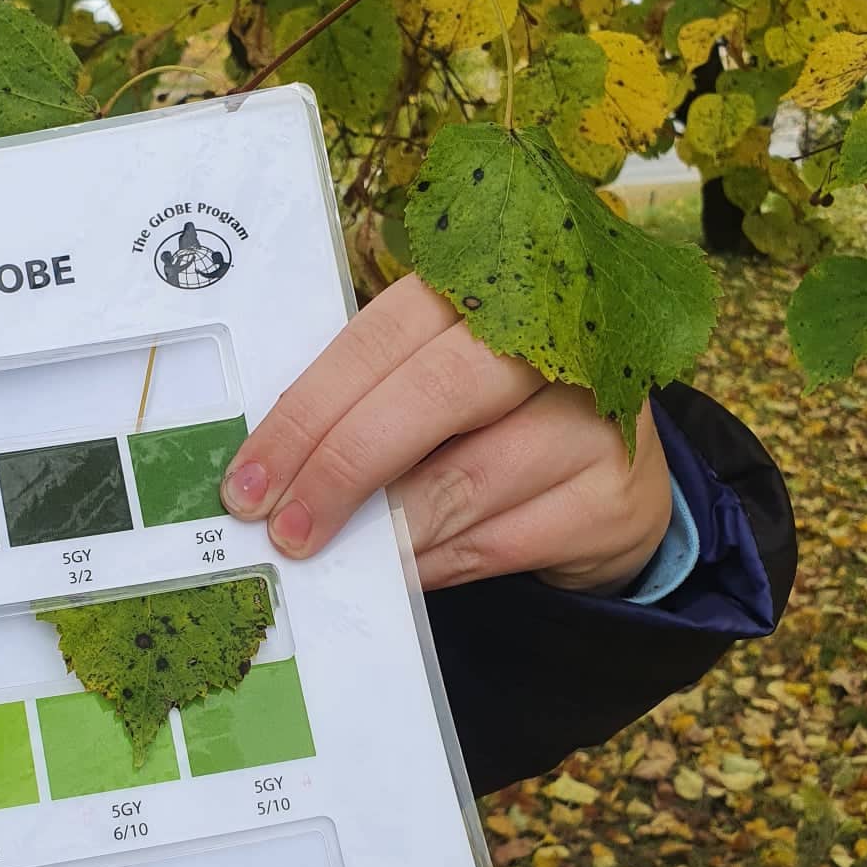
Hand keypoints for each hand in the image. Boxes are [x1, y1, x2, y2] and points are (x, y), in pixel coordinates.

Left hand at [221, 273, 672, 593]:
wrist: (614, 478)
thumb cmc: (498, 423)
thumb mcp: (436, 391)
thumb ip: (370, 408)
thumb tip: (272, 475)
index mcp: (486, 292)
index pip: (381, 338)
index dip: (308, 411)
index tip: (250, 479)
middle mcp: (552, 339)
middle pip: (431, 394)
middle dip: (342, 468)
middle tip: (287, 530)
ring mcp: (595, 415)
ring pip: (464, 477)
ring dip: (383, 529)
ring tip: (334, 557)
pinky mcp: (616, 496)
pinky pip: (500, 541)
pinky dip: (435, 564)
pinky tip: (399, 574)